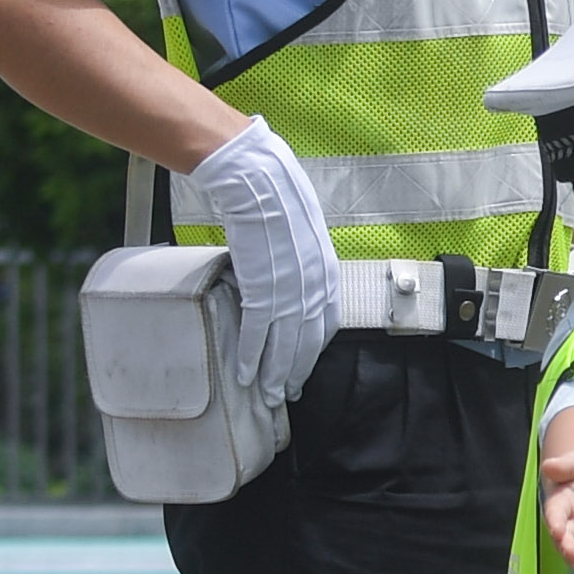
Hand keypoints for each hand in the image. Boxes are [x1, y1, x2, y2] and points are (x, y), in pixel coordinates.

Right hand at [184, 122, 335, 406]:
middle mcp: (314, 283)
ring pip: (284, 342)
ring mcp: (289, 287)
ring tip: (267, 394)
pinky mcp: (262, 286)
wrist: (256, 179)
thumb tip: (287, 273)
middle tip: (286, 393)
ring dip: (275, 372)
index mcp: (326, 270)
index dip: (314, 348)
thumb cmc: (275, 199)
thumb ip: (299, 259)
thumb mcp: (299, 233)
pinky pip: (258, 330)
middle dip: (296, 369)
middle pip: (307, 339)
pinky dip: (252, 355)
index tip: (304, 366)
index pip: (327, 321)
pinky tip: (246, 373)